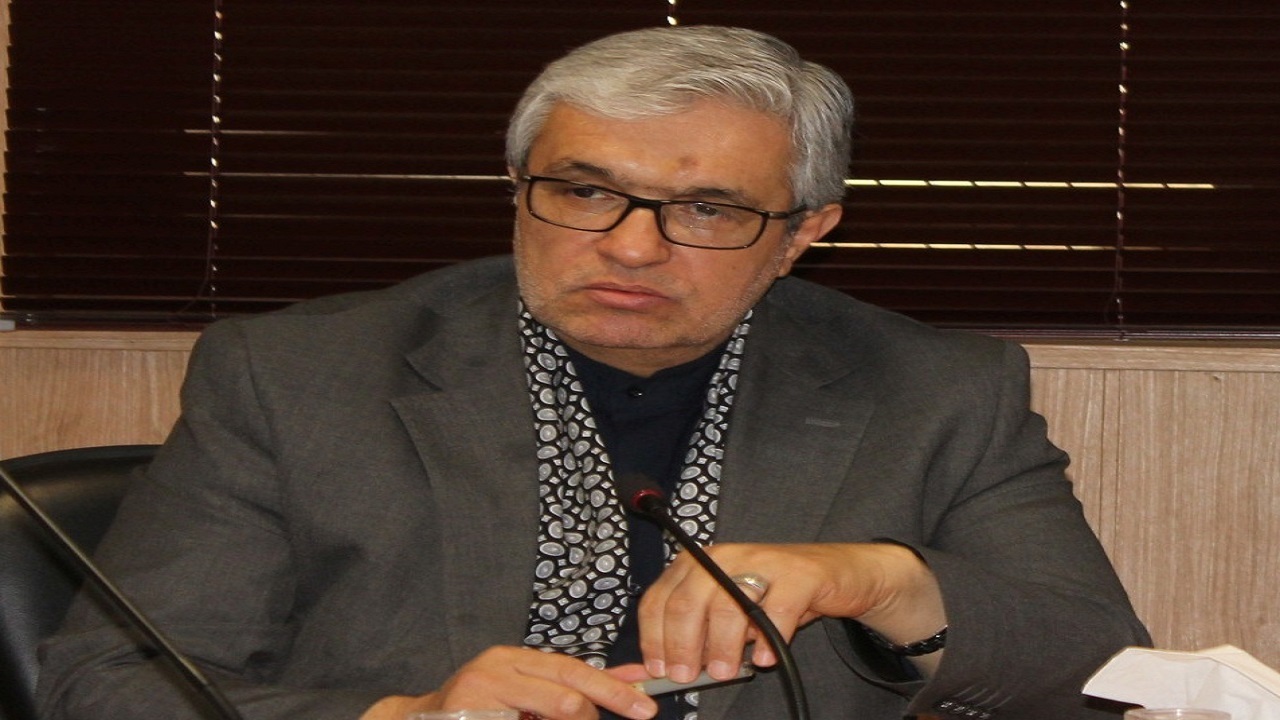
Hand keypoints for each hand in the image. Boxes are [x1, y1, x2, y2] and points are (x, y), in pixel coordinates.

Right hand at [359, 646, 657, 719]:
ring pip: (555, 707)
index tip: (644, 703)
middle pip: (567, 687)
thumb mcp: (526, 693)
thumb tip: (628, 684)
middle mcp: (498, 667)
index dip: (612, 685)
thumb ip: (569, 688)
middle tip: (636, 714)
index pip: (572, 669)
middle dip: (605, 705)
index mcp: (514, 659)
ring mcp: (482, 689)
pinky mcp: (469, 710)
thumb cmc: (478, 709)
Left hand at [635, 542, 945, 682]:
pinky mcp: (799, 575)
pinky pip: (777, 610)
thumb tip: (655, 671)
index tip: (659, 669)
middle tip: (687, 675)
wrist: (837, 573)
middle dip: (683, 645)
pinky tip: (764, 660)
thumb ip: (696, 636)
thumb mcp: (729, 613)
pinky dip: (768, 640)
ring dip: (721, 646)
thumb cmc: (775, 596)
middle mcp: (724, 556)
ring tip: (725, 672)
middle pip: (688, 602)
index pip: (660, 598)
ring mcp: (762, 562)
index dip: (654, 637)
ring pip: (728, 605)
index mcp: (699, 563)